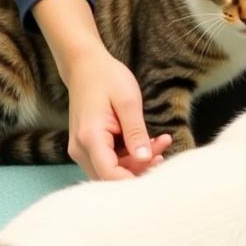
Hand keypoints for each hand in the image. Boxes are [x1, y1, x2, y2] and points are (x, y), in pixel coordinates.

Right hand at [64, 46, 172, 179]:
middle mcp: (81, 149)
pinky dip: (128, 155)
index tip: (158, 170)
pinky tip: (148, 141)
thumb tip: (145, 159)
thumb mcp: (128, 101)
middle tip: (164, 145)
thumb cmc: (108, 78)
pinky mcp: (88, 146)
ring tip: (161, 141)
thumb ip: (136, 132)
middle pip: (110, 175)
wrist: (86, 66)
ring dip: (137, 161)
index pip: (109, 174)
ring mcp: (82, 149)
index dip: (133, 179)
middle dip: (140, 167)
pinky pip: (109, 159)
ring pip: (110, 169)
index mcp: (90, 137)